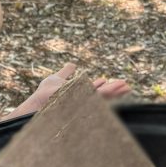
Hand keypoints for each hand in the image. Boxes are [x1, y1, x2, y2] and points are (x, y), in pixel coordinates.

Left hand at [10, 63, 129, 117]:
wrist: (38, 100)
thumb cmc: (44, 94)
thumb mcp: (57, 79)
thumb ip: (66, 72)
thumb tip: (72, 64)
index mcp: (79, 93)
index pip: (95, 90)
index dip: (104, 85)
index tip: (111, 80)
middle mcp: (83, 98)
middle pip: (102, 94)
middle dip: (114, 90)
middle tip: (127, 86)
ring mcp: (82, 101)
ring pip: (102, 96)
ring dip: (114, 92)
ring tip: (126, 87)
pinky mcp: (81, 102)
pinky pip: (96, 97)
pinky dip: (105, 93)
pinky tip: (113, 88)